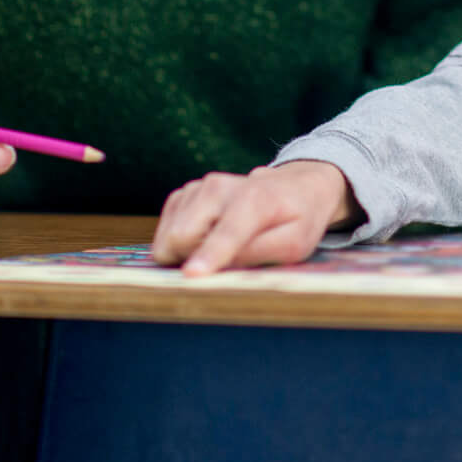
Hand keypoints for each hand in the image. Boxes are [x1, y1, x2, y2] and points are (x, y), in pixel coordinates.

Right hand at [151, 162, 360, 274]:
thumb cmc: (297, 220)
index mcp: (254, 200)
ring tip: (217, 250)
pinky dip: (178, 242)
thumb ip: (261, 253)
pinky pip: (164, 229)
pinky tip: (205, 240)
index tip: (191, 275)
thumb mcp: (294, 244)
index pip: (227, 232)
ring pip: (168, 235)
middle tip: (220, 264)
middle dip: (192, 260)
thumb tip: (224, 266)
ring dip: (185, 253)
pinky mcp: (186, 194)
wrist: (294, 187)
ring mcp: (199, 188)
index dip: (209, 256)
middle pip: (182, 236)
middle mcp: (220, 188)